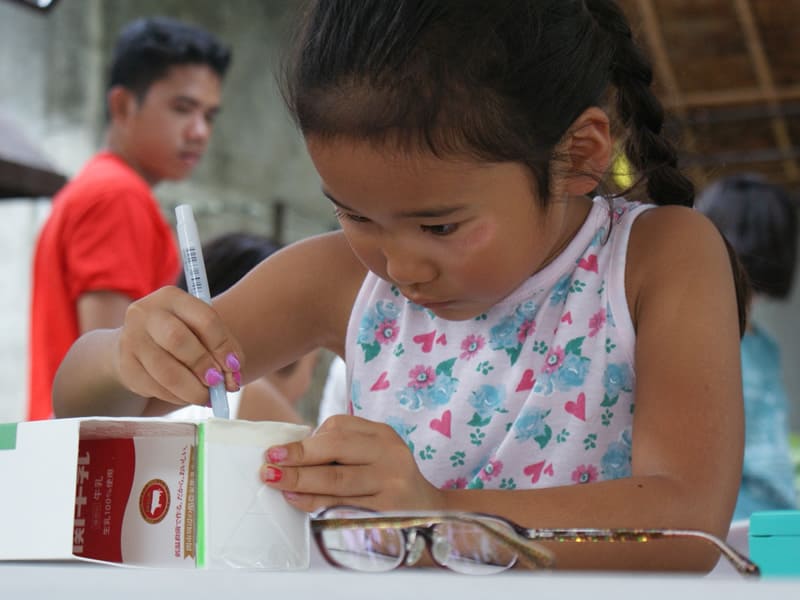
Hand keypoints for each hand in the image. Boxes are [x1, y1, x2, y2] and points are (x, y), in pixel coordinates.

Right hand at [112, 286, 243, 406]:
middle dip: (203, 365)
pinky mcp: (126, 366)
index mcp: (172, 297)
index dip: (223, 346)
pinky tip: (187, 395)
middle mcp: (146, 313)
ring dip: (192, 390)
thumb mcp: (203, 331)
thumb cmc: (182, 334)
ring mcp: (131, 339)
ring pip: (166, 371)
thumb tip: (232, 381)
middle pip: (178, 339)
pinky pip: (156, 388)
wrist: (138, 342)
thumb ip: (223, 350)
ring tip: (207, 397)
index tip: (234, 366)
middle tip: (218, 383)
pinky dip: (178, 397)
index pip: (204, 319)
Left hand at [260, 415, 444, 512]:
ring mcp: (391, 482)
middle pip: (336, 449)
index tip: (277, 451)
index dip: (305, 441)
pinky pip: (345, 506)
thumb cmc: (388, 479)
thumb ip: (341, 449)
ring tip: (276, 482)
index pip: (339, 428)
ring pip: (338, 480)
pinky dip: (317, 503)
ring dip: (301, 481)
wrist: (428, 511)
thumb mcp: (374, 453)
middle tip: (268, 465)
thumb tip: (290, 454)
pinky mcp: (388, 510)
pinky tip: (299, 500)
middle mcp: (390, 453)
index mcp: (383, 434)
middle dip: (298, 457)